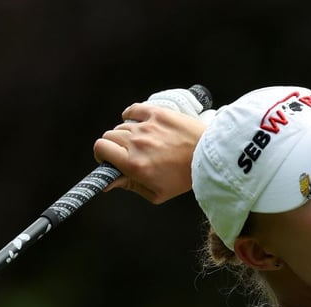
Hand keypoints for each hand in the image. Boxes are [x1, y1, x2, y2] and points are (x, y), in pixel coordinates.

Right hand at [93, 102, 207, 204]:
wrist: (209, 157)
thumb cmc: (184, 178)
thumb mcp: (156, 193)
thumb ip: (129, 186)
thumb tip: (108, 183)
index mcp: (134, 165)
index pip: (100, 149)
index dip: (101, 154)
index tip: (109, 159)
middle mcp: (137, 143)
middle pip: (108, 136)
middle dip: (112, 146)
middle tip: (125, 153)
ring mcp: (146, 126)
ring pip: (121, 126)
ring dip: (125, 134)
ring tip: (141, 142)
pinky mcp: (157, 113)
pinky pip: (133, 110)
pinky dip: (131, 115)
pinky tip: (138, 123)